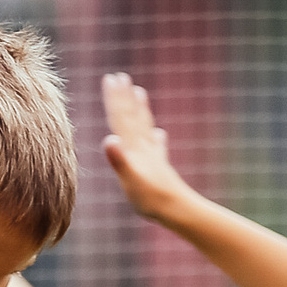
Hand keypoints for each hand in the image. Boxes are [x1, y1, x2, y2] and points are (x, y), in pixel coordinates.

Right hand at [101, 73, 194, 222]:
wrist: (178, 210)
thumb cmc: (151, 199)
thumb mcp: (130, 181)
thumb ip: (120, 161)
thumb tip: (109, 140)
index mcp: (134, 149)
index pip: (121, 119)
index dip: (115, 99)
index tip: (111, 78)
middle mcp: (144, 148)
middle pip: (132, 118)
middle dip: (125, 98)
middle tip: (121, 76)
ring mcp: (153, 156)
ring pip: (145, 127)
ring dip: (141, 109)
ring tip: (140, 92)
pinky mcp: (160, 168)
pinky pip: (157, 147)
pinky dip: (157, 137)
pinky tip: (160, 134)